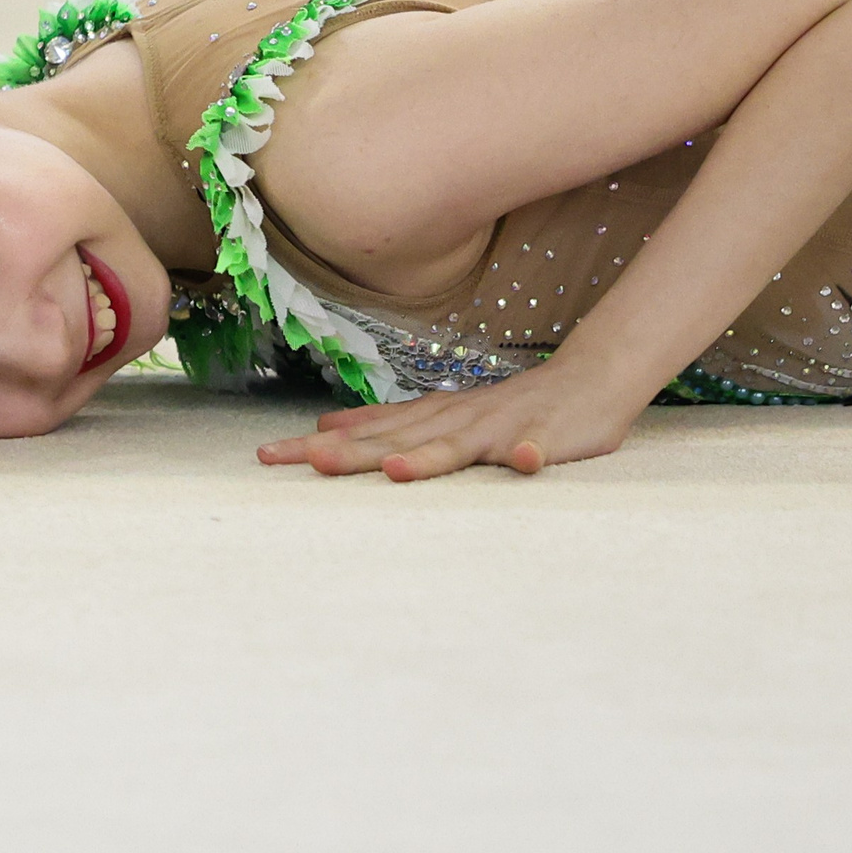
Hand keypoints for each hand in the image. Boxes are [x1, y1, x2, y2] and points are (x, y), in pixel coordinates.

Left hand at [255, 356, 641, 481]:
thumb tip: (325, 425)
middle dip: (351, 453)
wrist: (585, 381)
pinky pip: (536, 450)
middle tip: (306, 461)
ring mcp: (498, 428)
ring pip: (459, 446)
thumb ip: (385, 423)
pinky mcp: (543, 439)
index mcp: (426, 419)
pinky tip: (521, 462)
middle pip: (395, 441)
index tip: (266, 456)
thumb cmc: (504, 408)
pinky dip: (528, 455)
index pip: (363, 434)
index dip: (317, 445)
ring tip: (396, 471)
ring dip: (428, 458)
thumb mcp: (437, 414)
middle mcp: (453, 421)